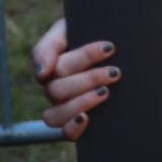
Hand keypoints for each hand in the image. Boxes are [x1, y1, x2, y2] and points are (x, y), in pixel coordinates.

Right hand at [33, 17, 119, 140]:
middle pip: (57, 89)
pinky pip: (64, 133)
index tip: (109, 47)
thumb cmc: (96, 35)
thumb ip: (50, 45)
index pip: (56, 64)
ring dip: (81, 102)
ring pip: (56, 113)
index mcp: (53, 64)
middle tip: (115, 72)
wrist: (119, 47)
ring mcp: (64, 106)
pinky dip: (72, 128)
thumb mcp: (73, 28)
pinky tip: (86, 118)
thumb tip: (42, 73)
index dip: (82, 57)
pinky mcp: (77, 122)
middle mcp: (55, 87)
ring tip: (106, 92)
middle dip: (88, 79)